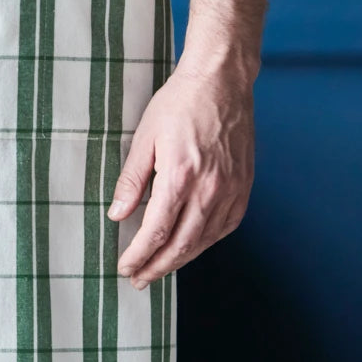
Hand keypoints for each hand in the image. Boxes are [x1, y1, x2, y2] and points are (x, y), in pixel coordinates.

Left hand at [106, 63, 254, 289]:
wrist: (221, 82)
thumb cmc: (179, 104)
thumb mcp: (144, 137)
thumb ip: (132, 180)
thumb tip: (117, 215)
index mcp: (180, 177)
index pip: (156, 231)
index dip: (139, 255)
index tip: (125, 267)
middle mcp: (209, 190)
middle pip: (181, 245)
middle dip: (157, 267)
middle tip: (138, 280)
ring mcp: (231, 190)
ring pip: (204, 241)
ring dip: (181, 260)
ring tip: (160, 269)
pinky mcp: (244, 187)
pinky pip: (225, 227)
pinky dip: (206, 242)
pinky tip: (192, 246)